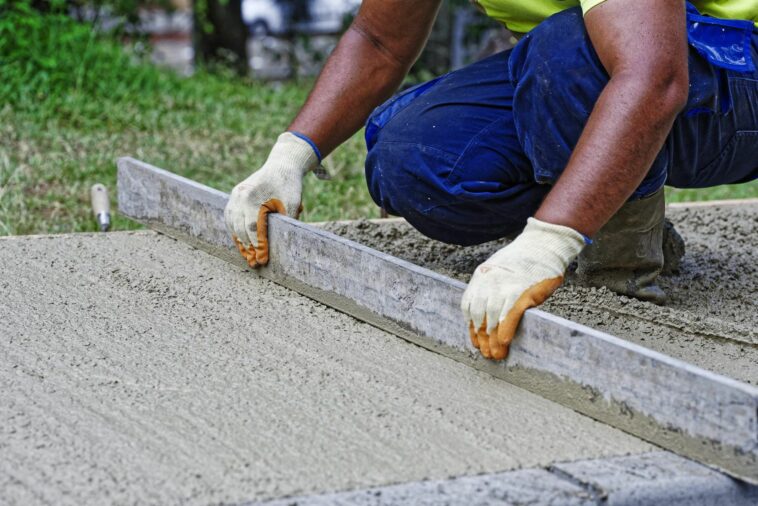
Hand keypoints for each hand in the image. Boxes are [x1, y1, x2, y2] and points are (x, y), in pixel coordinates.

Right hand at [225, 132, 318, 266]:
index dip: (258, 246)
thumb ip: (287, 221)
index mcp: (254, 196)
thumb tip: (284, 244)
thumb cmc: (289, 185)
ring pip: (233, 225)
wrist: (281, 165)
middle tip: (255, 264)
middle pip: (240, 228)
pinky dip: (235, 232)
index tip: (262, 260)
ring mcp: (235, 195)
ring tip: (248, 257)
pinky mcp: (234, 197)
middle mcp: (240, 196)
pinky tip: (242, 244)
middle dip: (248, 248)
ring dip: (240, 242)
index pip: (253, 228)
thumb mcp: (293, 203)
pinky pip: (230, 218)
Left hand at [461, 218, 585, 359]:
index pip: (469, 307)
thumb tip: (490, 315)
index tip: (475, 342)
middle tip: (486, 354)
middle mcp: (488, 282)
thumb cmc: (525, 261)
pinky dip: (506, 330)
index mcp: (481, 277)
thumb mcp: (499, 271)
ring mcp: (505, 286)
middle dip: (482, 338)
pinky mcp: (522, 291)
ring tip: (497, 354)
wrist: (544, 245)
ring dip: (493, 340)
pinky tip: (505, 342)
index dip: (471, 327)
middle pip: (479, 316)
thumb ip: (492, 289)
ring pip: (492, 319)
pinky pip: (510, 315)